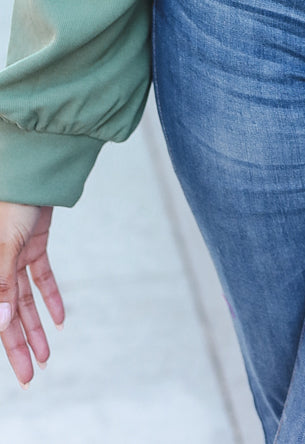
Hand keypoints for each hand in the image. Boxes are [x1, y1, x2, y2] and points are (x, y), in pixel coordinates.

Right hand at [0, 202, 63, 386]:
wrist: (32, 169)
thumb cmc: (11, 202)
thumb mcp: (4, 247)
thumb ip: (0, 285)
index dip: (10, 347)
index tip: (23, 374)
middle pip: (10, 314)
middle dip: (22, 345)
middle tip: (33, 374)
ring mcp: (14, 255)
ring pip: (26, 299)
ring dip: (37, 325)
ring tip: (47, 353)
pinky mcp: (32, 244)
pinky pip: (41, 276)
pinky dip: (51, 296)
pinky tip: (59, 319)